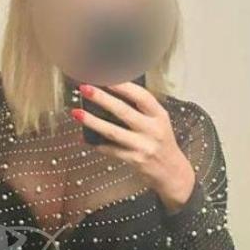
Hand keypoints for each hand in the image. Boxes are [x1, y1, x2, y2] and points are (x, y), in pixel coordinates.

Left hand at [72, 81, 195, 212]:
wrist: (172, 172)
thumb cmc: (161, 143)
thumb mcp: (159, 122)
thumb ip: (142, 110)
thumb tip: (112, 95)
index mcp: (159, 115)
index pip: (142, 96)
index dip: (123, 86)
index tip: (106, 77)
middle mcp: (152, 129)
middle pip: (124, 111)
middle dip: (102, 99)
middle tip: (85, 88)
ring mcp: (144, 146)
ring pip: (113, 132)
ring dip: (93, 122)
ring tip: (77, 113)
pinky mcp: (135, 161)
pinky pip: (112, 150)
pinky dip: (97, 144)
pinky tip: (85, 138)